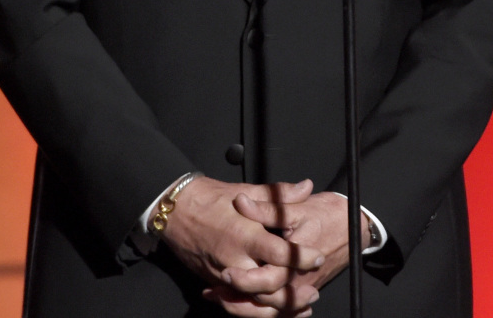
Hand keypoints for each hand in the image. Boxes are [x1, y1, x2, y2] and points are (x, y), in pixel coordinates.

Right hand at [161, 176, 323, 315]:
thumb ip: (278, 195)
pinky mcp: (215, 282)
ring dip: (280, 308)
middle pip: (270, 287)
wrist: (175, 210)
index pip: (281, 254)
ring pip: (255, 302)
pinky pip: (239, 304)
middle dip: (294, 294)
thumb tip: (306, 187)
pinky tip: (273, 309)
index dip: (302, 258)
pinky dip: (257, 310)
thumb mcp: (245, 190)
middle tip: (313, 291)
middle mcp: (235, 259)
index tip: (317, 257)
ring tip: (300, 306)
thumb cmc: (209, 197)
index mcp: (245, 234)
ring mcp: (223, 274)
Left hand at [222, 190, 370, 309]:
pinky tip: (241, 302)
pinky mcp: (302, 290)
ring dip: (245, 307)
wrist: (354, 226)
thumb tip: (241, 201)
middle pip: (267, 300)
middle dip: (239, 298)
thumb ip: (267, 206)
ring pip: (272, 309)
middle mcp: (299, 280)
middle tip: (214, 291)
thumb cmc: (326, 214)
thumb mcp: (296, 207)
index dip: (246, 279)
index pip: (268, 278)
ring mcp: (301, 288)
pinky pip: (281, 308)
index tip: (224, 272)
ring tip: (220, 298)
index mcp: (295, 259)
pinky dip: (261, 309)